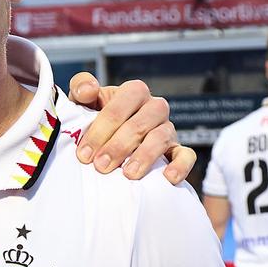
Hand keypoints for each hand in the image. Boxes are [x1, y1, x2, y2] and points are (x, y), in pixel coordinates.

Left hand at [65, 75, 195, 182]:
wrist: (110, 140)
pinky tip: (168, 177)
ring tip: (128, 175)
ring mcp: (168, 128)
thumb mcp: (84, 102)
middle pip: (139, 124)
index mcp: (133, 92)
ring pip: (161, 138)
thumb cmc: (96, 119)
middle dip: (118, 146)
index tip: (84, 154)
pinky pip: (186, 155)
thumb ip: (81, 88)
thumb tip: (88, 90)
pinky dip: (180, 165)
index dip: (100, 130)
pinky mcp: (177, 149)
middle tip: (101, 166)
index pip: (119, 107)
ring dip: (144, 156)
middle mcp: (154, 107)